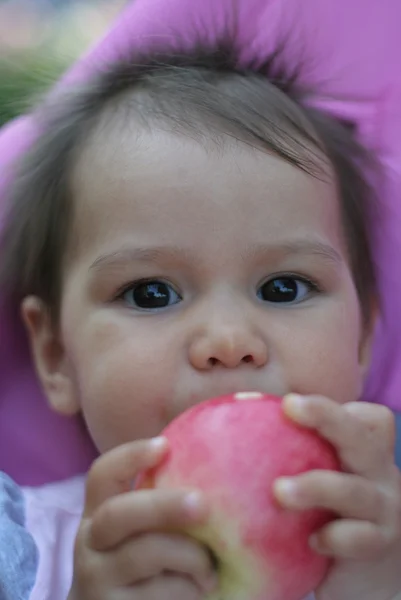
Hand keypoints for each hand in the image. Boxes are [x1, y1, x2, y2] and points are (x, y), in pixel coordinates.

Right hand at [68, 438, 216, 599]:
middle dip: (164, 505)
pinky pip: (159, 592)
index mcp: (98, 513)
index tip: (165, 444)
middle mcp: (89, 542)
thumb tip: (211, 465)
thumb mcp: (141, 533)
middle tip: (202, 504)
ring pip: (144, 553)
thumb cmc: (142, 569)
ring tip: (212, 567)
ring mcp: (96, 578)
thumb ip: (158, 505)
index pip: (101, 474)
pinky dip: (188, 588)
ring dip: (189, 556)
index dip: (129, 456)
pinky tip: (200, 589)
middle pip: (118, 513)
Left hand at [273, 395, 400, 599]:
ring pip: (354, 490)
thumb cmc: (325, 511)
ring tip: (280, 491)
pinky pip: (361, 538)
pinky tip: (312, 541)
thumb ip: (281, 452)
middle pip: (359, 437)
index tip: (287, 402)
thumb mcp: (313, 474)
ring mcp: (383, 507)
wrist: (364, 571)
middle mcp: (377, 471)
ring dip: (317, 487)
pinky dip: (337, 537)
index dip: (328, 407)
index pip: (361, 417)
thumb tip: (213, 429)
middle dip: (326, 418)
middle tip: (290, 407)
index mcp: (361, 449)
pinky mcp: (379, 544)